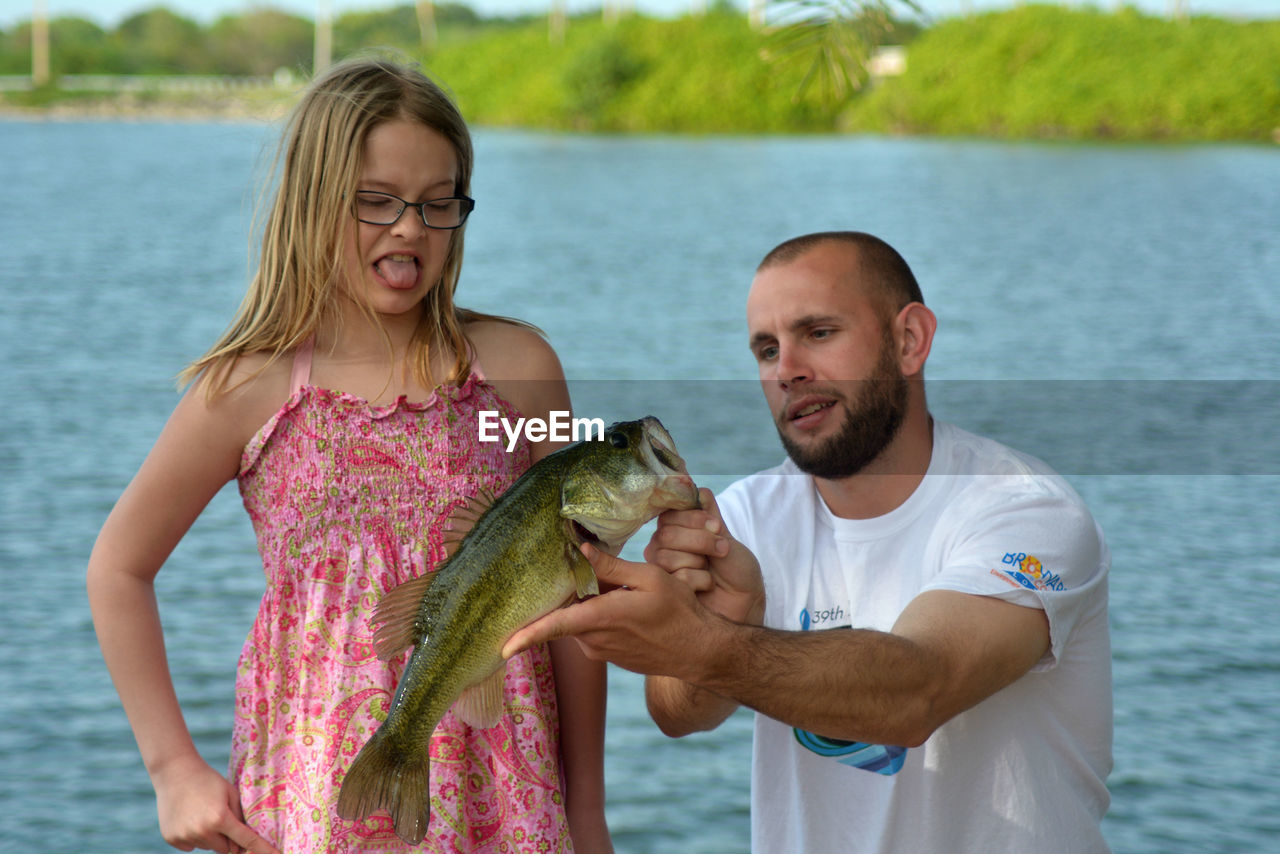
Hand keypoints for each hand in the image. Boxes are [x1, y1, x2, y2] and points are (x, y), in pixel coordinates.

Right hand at [152, 755, 281, 853]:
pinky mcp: (171, 838)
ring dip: (210, 837)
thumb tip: (246, 842)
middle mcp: (202, 831)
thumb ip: (240, 816)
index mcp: (220, 818)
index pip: (246, 840)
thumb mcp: (231, 793)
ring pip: (208, 847)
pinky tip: (190, 818)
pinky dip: (193, 837)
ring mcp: (185, 836)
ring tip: (203, 813)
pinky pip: (190, 846)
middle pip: (225, 848)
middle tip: (221, 817)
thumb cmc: (208, 780)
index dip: (263, 849)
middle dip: (228, 838)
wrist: (175, 772)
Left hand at [503, 545, 716, 679]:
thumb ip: (613, 567)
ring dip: (589, 603)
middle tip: (591, 569)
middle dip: (572, 592)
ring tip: (622, 588)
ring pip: (578, 621)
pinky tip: (625, 604)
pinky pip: (591, 631)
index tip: (502, 646)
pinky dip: (597, 615)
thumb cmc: (679, 612)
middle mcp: (594, 640)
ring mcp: (600, 651)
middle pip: (566, 612)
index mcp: (601, 618)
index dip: (525, 636)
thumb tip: (583, 552)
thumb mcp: (649, 579)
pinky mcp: (608, 656)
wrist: (699, 652)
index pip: (553, 627)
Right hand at [643, 488, 763, 624]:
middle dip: (700, 542)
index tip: (717, 526)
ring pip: (666, 556)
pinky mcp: (662, 590)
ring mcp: (659, 569)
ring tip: (711, 572)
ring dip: (699, 563)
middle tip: (721, 550)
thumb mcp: (726, 534)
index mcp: (676, 528)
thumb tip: (694, 487)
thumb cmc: (736, 568)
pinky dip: (699, 581)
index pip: (670, 512)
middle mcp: (662, 545)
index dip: (694, 519)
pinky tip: (705, 588)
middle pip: (666, 534)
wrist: (744, 601)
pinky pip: (674, 577)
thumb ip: (708, 512)